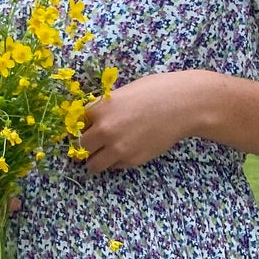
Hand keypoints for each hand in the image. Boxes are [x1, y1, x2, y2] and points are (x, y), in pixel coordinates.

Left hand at [80, 70, 208, 174]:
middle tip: (96, 142)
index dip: (83, 126)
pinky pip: (115, 166)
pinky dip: (116, 161)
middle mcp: (104, 131)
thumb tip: (94, 120)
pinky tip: (128, 148)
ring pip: (93, 165)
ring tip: (106, 153)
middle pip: (81, 148)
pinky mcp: (132, 160)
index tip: (88, 127)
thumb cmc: (155, 91)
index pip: (76, 124)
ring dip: (97, 160)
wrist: (183, 106)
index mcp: (99, 110)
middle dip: (87, 146)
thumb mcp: (123, 93)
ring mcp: (117, 149)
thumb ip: (106, 108)